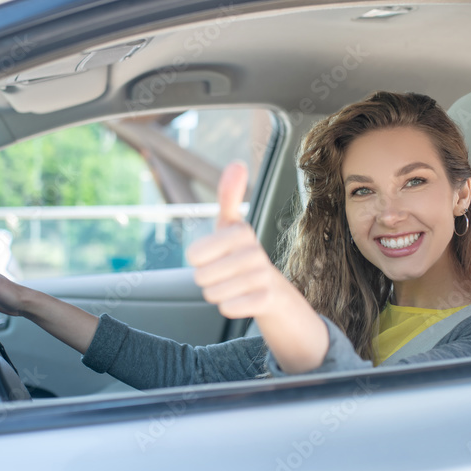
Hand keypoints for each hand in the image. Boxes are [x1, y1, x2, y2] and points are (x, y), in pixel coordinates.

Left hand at [186, 162, 289, 318]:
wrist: (275, 293)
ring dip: (218, 294)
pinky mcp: (267, 299)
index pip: (195, 254)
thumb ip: (228, 196)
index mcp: (240, 231)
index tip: (214, 256)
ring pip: (213, 293)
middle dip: (207, 280)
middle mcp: (254, 251)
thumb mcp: (232, 226)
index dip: (198, 260)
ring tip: (234, 286)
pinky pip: (229, 308)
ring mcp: (263, 275)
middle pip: (201, 276)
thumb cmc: (244, 256)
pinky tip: (243, 300)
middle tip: (225, 275)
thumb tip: (238, 163)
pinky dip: (230, 307)